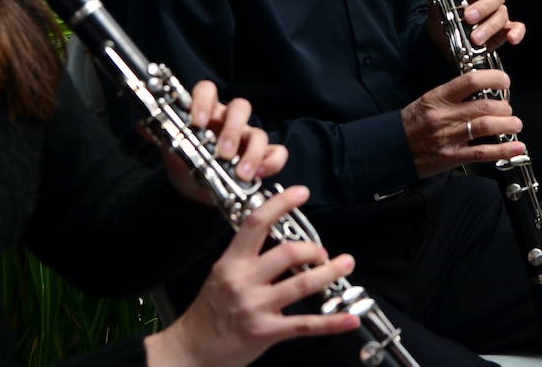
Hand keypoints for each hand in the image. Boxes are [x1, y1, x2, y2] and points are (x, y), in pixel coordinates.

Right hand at [146, 186, 359, 366]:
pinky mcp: (266, 332)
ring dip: (330, 273)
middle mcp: (243, 281)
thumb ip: (248, 259)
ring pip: (301, 284)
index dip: (280, 204)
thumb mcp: (221, 275)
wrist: (191, 349)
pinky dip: (332, 322)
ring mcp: (255, 307)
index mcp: (232, 262)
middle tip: (323, 252)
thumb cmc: (208, 312)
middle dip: (314, 249)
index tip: (300, 193)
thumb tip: (280, 243)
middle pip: (288, 253)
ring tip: (345, 264)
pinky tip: (350, 319)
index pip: (256, 223)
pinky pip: (305, 324)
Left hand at [159, 81, 287, 204]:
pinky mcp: (262, 158)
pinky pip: (277, 153)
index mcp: (208, 112)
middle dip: (232, 129)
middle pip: (240, 107)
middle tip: (222, 152)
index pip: (208, 91)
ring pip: (259, 132)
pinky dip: (271, 162)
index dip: (204, 101)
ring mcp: (248, 138)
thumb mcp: (172, 151)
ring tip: (241, 173)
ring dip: (252, 152)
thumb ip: (161, 136)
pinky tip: (259, 175)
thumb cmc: (186, 165)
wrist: (194, 194)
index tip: (197, 122)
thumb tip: (141, 127)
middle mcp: (230, 121)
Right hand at [401, 69, 524, 178]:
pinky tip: (517, 147)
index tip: (504, 81)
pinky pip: (482, 153)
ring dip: (507, 125)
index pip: (470, 81)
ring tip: (515, 124)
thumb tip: (481, 91)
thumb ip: (453, 96)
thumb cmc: (410, 124)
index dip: (493, 79)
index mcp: (438, 98)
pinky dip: (503, 150)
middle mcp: (444, 115)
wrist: (390, 149)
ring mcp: (448, 137)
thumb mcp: (427, 101)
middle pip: (484, 106)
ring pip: (485, 127)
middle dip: (504, 107)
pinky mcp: (451, 157)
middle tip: (508, 108)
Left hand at [425, 0, 525, 54]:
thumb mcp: (435, 8)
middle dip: (482, 6)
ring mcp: (497, 13)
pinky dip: (516, 32)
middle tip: (468, 17)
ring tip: (475, 38)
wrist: (445, 45)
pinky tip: (511, 39)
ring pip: (502, 12)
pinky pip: (516, 27)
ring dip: (490, 25)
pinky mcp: (504, 30)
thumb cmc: (444, 21)